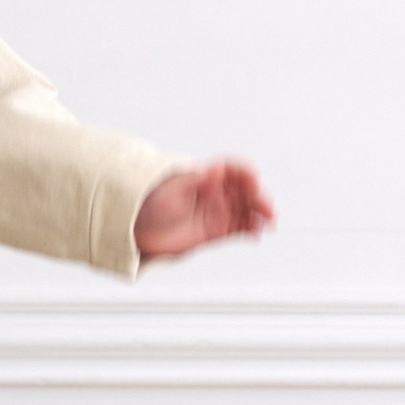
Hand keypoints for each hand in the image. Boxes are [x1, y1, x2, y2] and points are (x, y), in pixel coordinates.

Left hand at [133, 161, 274, 260]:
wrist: (136, 230)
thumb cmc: (149, 204)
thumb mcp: (173, 191)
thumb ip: (197, 182)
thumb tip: (214, 170)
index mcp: (205, 178)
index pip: (233, 171)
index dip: (246, 175)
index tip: (254, 181)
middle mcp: (215, 194)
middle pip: (245, 192)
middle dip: (259, 198)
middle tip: (267, 208)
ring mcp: (217, 212)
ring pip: (247, 211)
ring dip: (260, 215)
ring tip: (268, 224)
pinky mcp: (217, 231)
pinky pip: (240, 228)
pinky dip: (251, 230)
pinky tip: (257, 234)